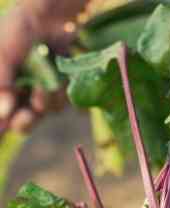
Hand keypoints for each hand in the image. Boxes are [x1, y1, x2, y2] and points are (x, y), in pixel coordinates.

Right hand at [0, 0, 83, 132]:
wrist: (50, 17)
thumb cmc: (19, 30)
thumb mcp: (4, 54)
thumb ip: (1, 82)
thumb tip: (3, 113)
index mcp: (1, 86)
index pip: (0, 115)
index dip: (1, 125)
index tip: (3, 128)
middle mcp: (18, 92)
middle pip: (22, 124)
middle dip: (25, 121)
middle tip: (29, 114)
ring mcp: (40, 91)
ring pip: (44, 112)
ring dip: (46, 102)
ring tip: (44, 86)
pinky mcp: (60, 88)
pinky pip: (63, 103)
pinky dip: (61, 95)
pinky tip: (59, 81)